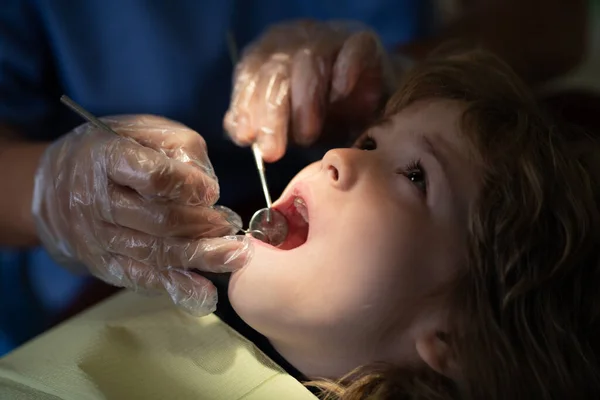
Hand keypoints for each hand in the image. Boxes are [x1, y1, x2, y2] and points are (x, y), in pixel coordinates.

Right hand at [32, 115, 251, 315]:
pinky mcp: (103, 264)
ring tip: (235, 256)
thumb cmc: (114, 152)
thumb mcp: (144, 130)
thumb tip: (208, 188)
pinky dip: (176, 288)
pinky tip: (204, 295)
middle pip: (159, 221)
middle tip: (230, 225)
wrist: (56, 187)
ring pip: (156, 253)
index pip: (153, 177)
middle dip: (202, 226)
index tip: (210, 192)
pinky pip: (143, 278)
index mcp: (107, 158)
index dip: (188, 186)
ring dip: (200, 257)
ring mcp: (99, 238)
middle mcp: (98, 201)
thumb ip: (181, 148)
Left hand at [224, 20, 394, 161]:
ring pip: (309, 61)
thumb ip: (261, 125)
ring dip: (305, 102)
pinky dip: (344, 72)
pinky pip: (351, 50)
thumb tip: (237, 130)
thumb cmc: (324, 114)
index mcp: (269, 54)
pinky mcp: (363, 42)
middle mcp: (295, 40)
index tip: (246, 137)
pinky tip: (340, 95)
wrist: (374, 102)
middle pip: (276, 72)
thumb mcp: (287, 124)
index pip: (249, 74)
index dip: (246, 106)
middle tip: (273, 152)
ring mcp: (330, 37)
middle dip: (272, 115)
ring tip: (307, 136)